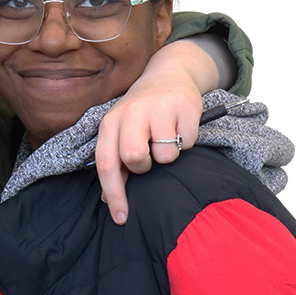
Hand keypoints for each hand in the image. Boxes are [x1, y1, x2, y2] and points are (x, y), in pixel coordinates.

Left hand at [96, 40, 209, 222]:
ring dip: (169, 155)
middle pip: (134, 157)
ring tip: (166, 138)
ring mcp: (159, 107)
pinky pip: (189, 142)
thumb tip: (108, 202)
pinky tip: (180, 127)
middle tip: (150, 157)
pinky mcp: (185, 105)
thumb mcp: (120, 133)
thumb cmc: (140, 115)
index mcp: (110, 123)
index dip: (114, 194)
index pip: (106, 163)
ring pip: (166, 155)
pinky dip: (187, 142)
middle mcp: (131, 112)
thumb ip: (115, 164)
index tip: (121, 218)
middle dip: (144, 167)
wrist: (167, 76)